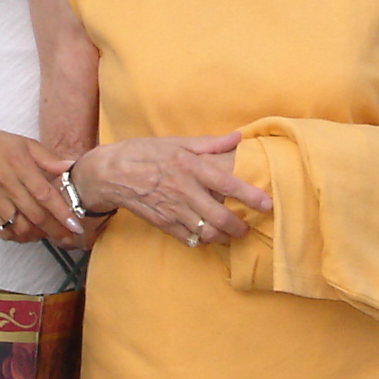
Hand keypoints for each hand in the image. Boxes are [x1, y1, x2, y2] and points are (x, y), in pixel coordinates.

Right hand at [0, 106, 79, 243]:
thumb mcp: (25, 143)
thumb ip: (48, 158)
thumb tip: (71, 167)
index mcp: (19, 165)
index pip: (44, 195)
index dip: (62, 212)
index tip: (75, 224)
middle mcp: (5, 184)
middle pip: (35, 215)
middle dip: (56, 230)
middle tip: (69, 237)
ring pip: (19, 227)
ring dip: (38, 235)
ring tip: (49, 234)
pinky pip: (2, 231)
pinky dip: (18, 237)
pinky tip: (28, 234)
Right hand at [75, 134, 270, 246]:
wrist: (111, 173)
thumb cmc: (146, 153)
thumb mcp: (177, 142)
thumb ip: (209, 144)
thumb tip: (238, 138)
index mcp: (189, 167)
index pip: (227, 184)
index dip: (250, 196)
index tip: (267, 204)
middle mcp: (184, 191)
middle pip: (219, 217)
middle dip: (239, 227)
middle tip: (248, 228)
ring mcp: (173, 210)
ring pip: (206, 233)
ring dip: (223, 237)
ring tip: (231, 234)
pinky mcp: (163, 224)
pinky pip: (189, 239)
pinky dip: (203, 241)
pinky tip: (209, 236)